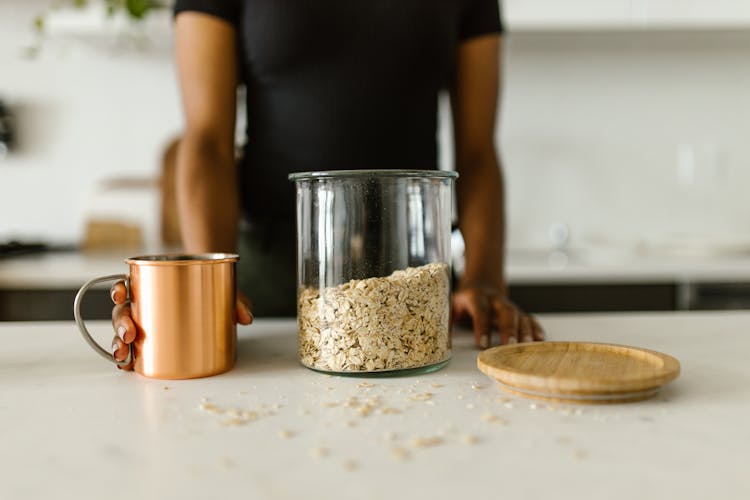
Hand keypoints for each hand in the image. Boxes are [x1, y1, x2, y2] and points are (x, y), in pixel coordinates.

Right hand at [109, 281, 253, 370]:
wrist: (214, 293)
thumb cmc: (212, 288)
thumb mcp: (224, 290)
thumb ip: (236, 300)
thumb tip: (245, 317)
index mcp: (154, 285)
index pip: (129, 284)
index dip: (120, 289)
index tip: (122, 294)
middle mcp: (145, 304)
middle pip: (122, 312)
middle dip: (120, 324)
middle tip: (129, 335)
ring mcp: (146, 324)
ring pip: (122, 333)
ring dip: (118, 344)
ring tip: (125, 355)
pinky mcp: (152, 342)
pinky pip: (135, 350)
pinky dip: (129, 358)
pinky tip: (128, 366)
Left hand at [451, 285, 543, 348]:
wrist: (482, 283)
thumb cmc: (465, 299)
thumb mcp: (453, 303)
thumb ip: (448, 317)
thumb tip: (438, 337)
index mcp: (476, 297)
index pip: (479, 311)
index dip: (481, 327)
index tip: (482, 343)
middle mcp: (495, 300)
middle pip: (505, 312)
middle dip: (508, 329)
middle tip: (510, 345)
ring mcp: (508, 306)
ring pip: (519, 316)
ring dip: (525, 330)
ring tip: (528, 345)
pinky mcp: (518, 312)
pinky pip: (529, 319)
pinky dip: (535, 328)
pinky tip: (540, 340)